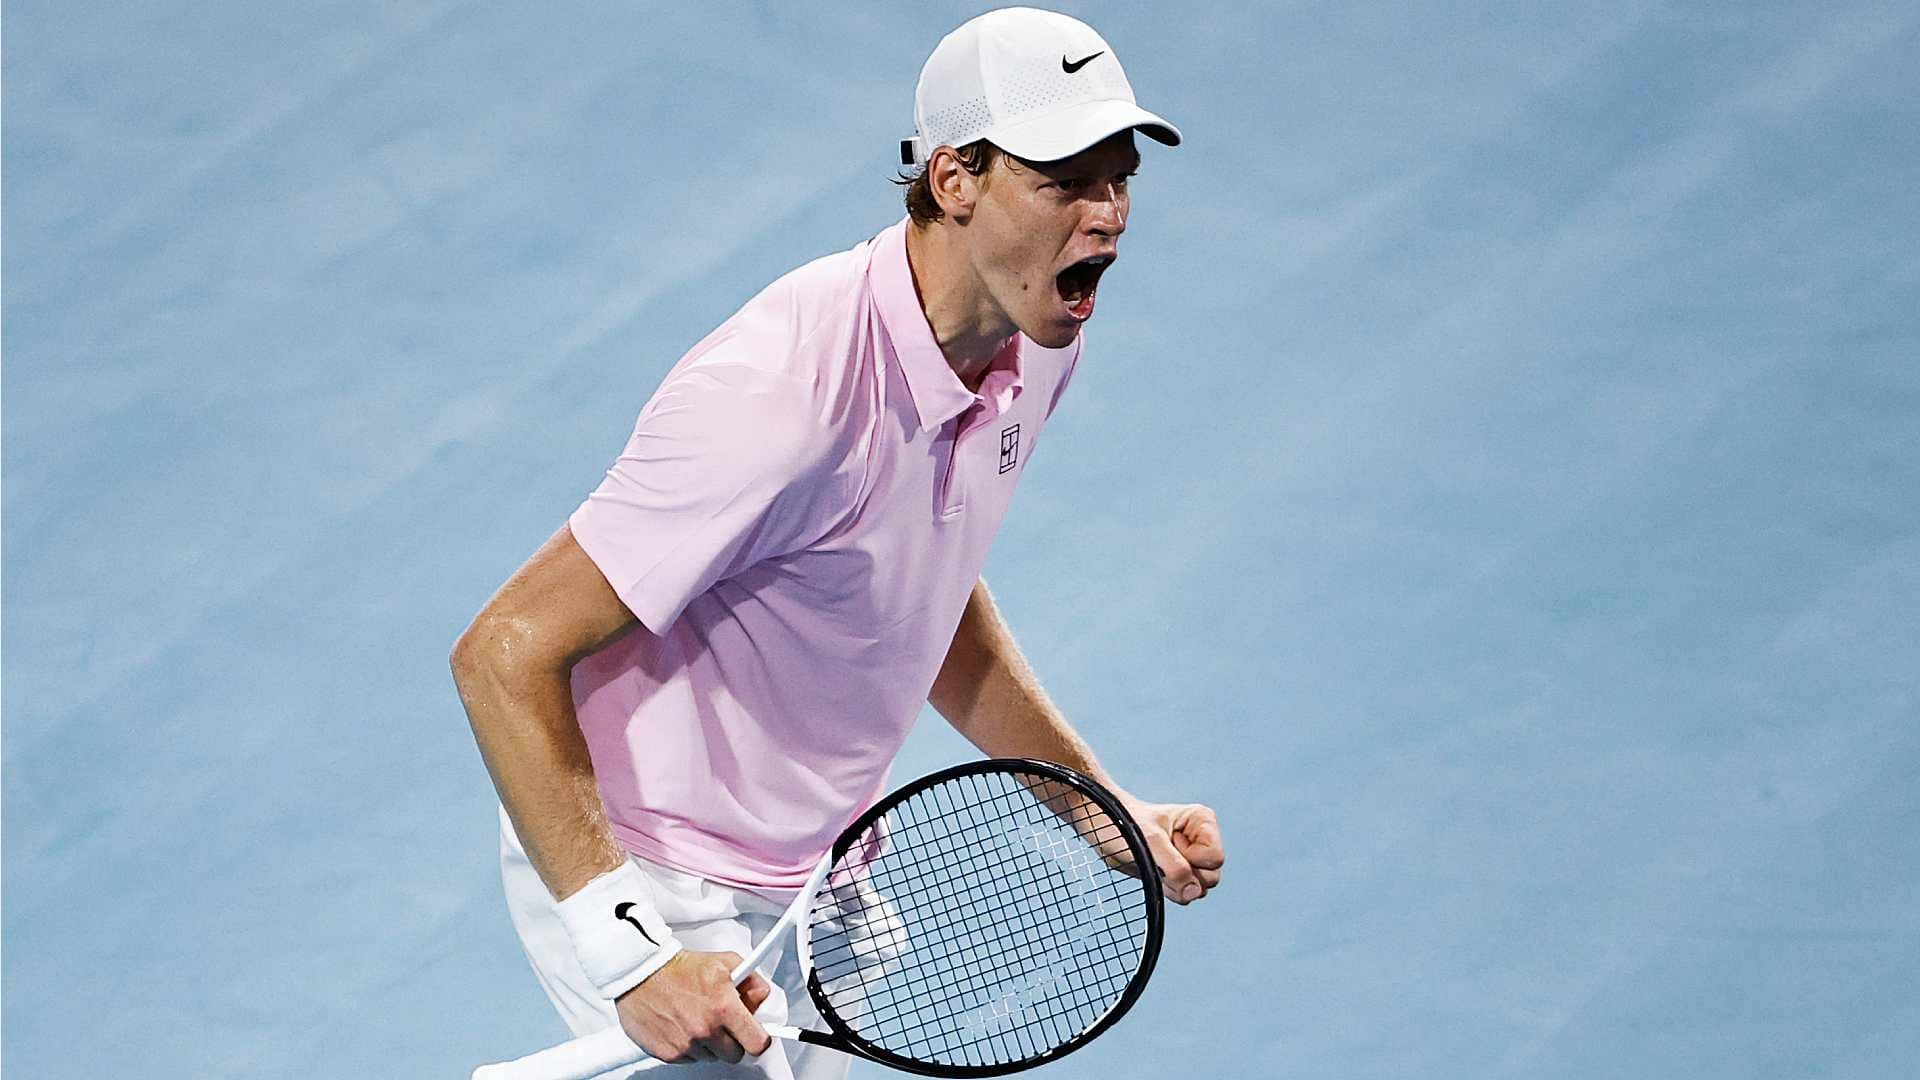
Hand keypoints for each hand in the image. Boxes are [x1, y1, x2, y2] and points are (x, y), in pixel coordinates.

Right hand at [614, 950, 772, 1064]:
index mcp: (723, 1007)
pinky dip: (688, 1047)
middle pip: (734, 1054)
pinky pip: (689, 1059)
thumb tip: (761, 997)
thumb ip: (751, 980)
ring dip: (708, 1043)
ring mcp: (686, 1044)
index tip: (755, 1035)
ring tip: (696, 1019)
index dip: (758, 1039)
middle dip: (732, 1040)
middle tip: (722, 1023)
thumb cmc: (678, 967)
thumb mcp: (724, 962)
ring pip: (711, 1057)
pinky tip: (682, 1026)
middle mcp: (705, 1029)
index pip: (757, 1043)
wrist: (640, 973)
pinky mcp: (668, 1054)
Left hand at [1122, 799, 1224, 904]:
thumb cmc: (1125, 825)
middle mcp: (1202, 839)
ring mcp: (1192, 858)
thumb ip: (1175, 868)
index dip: (1191, 859)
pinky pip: (1186, 894)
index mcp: (1202, 821)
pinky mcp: (1181, 873)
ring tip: (1156, 864)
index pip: (1215, 858)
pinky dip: (1169, 889)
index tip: (1168, 845)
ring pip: (1201, 889)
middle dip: (1184, 875)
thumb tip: (1194, 892)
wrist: (1106, 831)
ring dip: (1175, 884)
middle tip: (1160, 856)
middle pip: (1212, 876)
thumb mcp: (1149, 844)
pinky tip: (1155, 873)